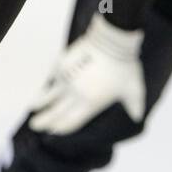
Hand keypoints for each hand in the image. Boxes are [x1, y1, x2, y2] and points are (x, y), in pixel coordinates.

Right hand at [28, 12, 144, 134]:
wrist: (112, 39)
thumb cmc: (125, 65)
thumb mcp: (134, 88)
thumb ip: (134, 105)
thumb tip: (138, 117)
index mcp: (91, 103)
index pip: (72, 121)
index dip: (62, 128)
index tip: (53, 131)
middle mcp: (75, 95)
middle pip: (55, 113)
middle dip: (45, 121)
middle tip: (35, 126)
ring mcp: (66, 79)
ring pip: (48, 96)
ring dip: (39, 104)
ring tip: (33, 109)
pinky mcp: (62, 64)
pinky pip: (54, 77)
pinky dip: (49, 84)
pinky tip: (44, 87)